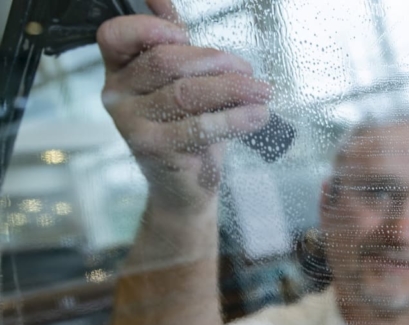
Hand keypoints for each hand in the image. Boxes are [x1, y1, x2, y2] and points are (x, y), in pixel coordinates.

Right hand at [97, 0, 270, 212]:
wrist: (185, 185)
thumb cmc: (185, 126)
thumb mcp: (178, 80)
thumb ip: (171, 40)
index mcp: (118, 68)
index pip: (116, 35)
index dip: (150, 28)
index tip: (185, 32)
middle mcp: (116, 93)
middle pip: (166, 62)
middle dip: (215, 61)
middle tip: (248, 72)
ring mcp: (131, 123)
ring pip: (186, 93)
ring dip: (233, 88)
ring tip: (263, 92)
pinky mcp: (153, 149)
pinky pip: (198, 127)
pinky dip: (234, 119)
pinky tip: (258, 115)